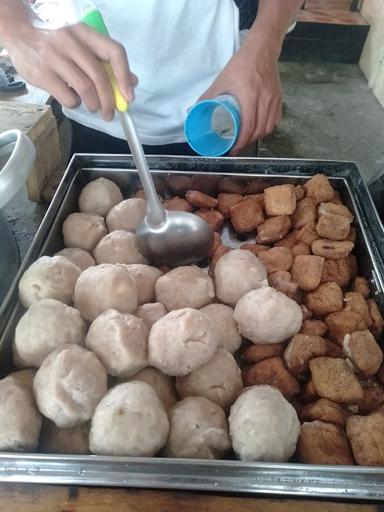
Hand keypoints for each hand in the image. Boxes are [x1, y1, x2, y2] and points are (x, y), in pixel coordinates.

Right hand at [5, 22, 137, 120]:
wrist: (19, 34)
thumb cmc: (57, 42)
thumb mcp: (82, 44)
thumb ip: (106, 61)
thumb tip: (132, 82)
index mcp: (85, 33)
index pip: (114, 52)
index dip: (124, 77)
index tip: (129, 97)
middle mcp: (70, 42)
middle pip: (99, 76)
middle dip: (109, 101)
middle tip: (110, 113)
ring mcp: (54, 57)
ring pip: (85, 89)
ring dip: (94, 105)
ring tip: (94, 107)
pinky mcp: (42, 74)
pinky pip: (68, 97)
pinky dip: (76, 104)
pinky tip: (74, 100)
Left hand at [199, 36, 281, 154]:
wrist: (262, 49)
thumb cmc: (241, 64)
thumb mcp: (222, 80)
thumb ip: (208, 96)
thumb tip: (194, 111)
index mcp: (250, 95)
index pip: (248, 126)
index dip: (241, 142)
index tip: (233, 149)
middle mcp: (265, 99)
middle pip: (259, 131)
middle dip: (248, 142)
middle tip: (237, 146)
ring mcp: (274, 99)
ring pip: (268, 128)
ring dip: (258, 137)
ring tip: (247, 139)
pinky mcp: (279, 99)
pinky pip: (275, 120)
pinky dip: (267, 129)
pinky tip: (259, 130)